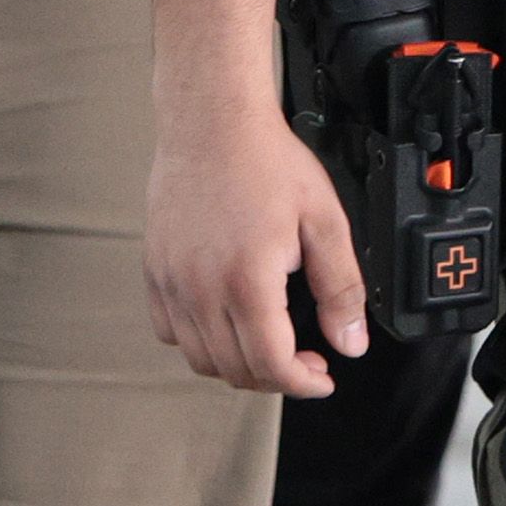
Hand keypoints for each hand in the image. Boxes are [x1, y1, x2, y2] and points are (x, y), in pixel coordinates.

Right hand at [142, 104, 365, 395]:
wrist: (212, 122)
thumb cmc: (266, 162)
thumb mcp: (324, 222)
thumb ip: (340, 289)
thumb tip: (350, 343)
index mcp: (248, 280)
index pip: (271, 365)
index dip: (302, 383)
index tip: (322, 377)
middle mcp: (201, 288)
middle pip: (236, 370)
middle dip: (277, 377)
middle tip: (304, 358)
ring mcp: (172, 282)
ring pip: (200, 359)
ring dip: (238, 365)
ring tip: (267, 342)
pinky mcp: (154, 271)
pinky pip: (169, 331)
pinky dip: (199, 341)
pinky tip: (226, 320)